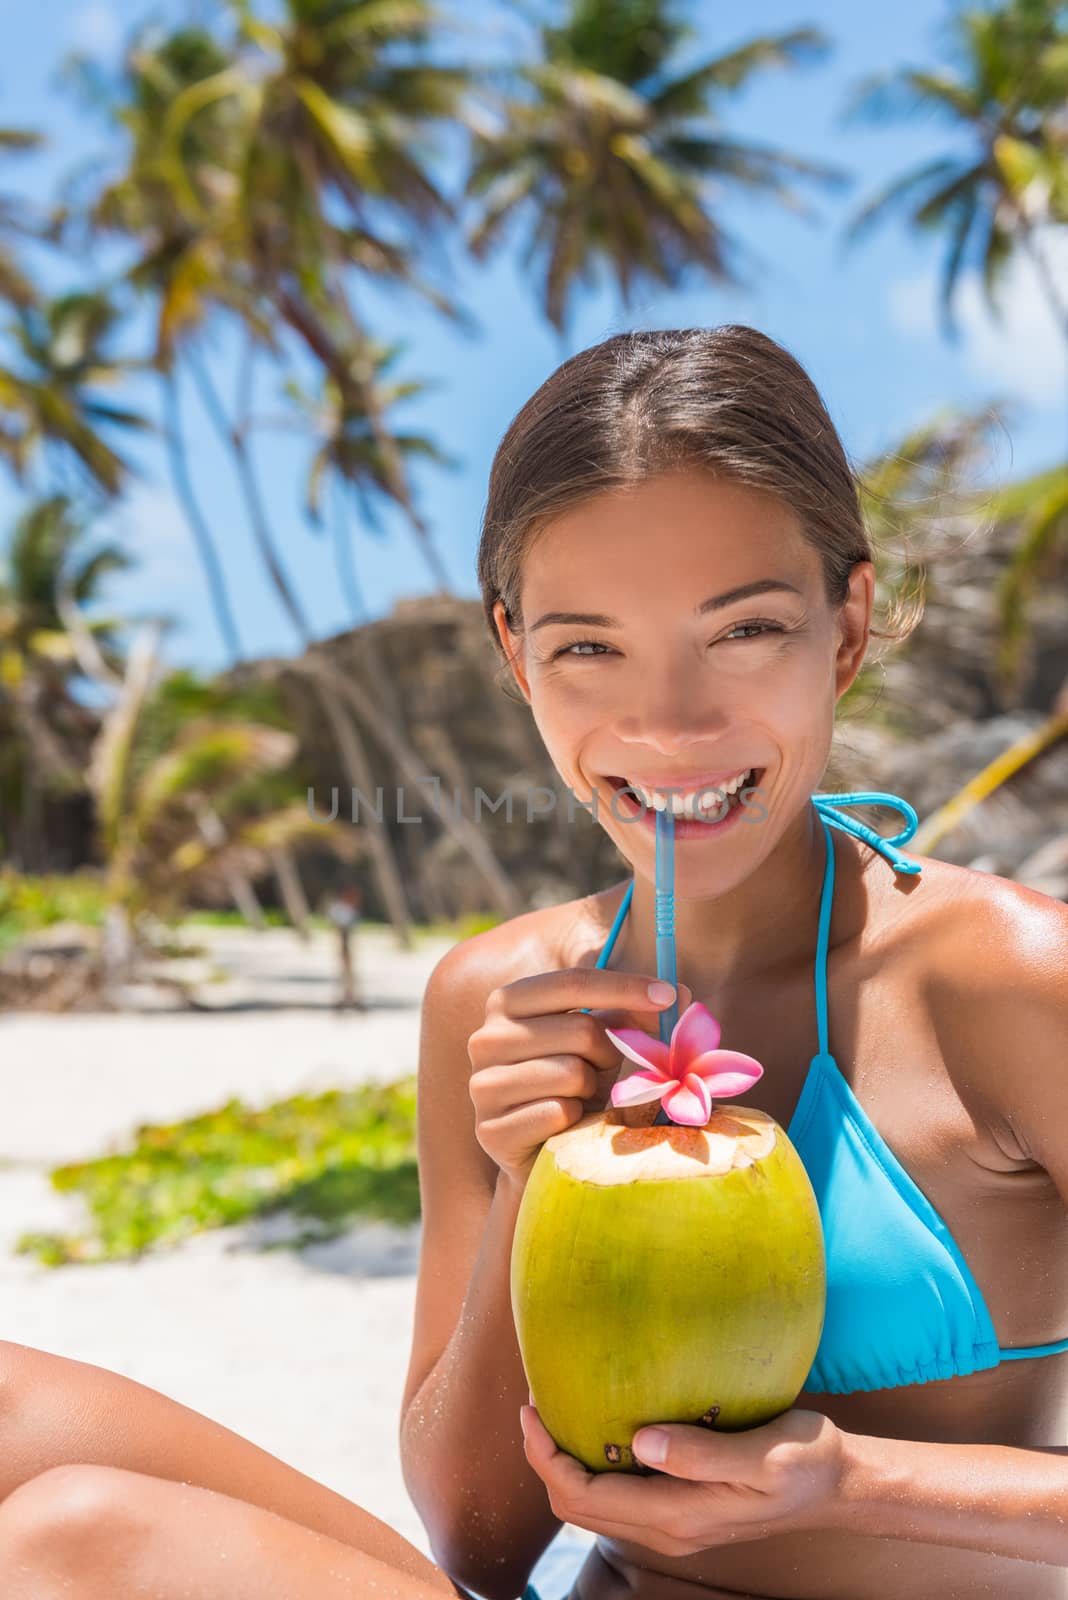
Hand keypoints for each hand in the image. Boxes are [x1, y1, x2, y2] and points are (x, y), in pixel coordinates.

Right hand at [468, 967, 691, 1188]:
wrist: (547, 1152)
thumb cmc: (578, 1084)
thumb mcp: (605, 1042)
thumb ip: (635, 1013)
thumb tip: (679, 994)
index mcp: (508, 1002)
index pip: (573, 982)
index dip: (625, 986)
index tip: (668, 996)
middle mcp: (485, 1038)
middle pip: (580, 1029)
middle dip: (610, 1052)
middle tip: (608, 1069)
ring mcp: (482, 1085)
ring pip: (570, 1073)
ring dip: (592, 1088)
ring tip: (581, 1097)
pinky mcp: (490, 1130)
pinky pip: (557, 1113)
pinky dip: (576, 1120)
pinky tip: (567, 1126)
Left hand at [518, 1398, 847, 1555]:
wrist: (838, 1486)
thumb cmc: (806, 1462)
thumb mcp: (763, 1453)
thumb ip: (701, 1452)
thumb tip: (640, 1441)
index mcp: (678, 1515)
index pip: (584, 1496)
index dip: (546, 1457)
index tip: (533, 1409)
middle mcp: (667, 1527)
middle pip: (576, 1507)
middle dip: (543, 1460)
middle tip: (535, 1402)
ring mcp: (673, 1523)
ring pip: (593, 1504)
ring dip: (564, 1462)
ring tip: (557, 1406)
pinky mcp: (680, 1509)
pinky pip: (617, 1495)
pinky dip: (591, 1463)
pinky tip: (598, 1422)